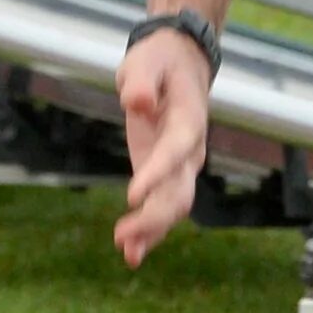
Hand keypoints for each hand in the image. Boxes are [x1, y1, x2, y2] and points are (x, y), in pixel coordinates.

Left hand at [113, 31, 211, 268]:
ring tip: (127, 251)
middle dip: (153, 217)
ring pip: (174, 206)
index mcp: (189, 120)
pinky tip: (131, 252)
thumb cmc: (160, 60)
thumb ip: (142, 80)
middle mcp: (190, 150)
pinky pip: (162, 207)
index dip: (157, 173)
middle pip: (180, 191)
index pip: (176, 150)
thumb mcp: (145, 59)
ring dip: (152, 230)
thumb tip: (138, 101)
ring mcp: (180, 165)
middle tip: (122, 235)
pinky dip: (150, 231)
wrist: (180, 62)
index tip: (133, 195)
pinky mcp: (164, 173)